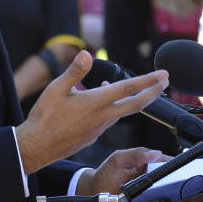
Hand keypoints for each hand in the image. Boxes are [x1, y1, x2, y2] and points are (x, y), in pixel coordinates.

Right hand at [15, 50, 167, 174]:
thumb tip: (86, 54)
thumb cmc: (44, 117)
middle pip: (136, 105)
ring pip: (123, 112)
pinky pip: (110, 120)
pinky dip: (117, 108)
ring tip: (140, 89)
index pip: (127, 89)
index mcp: (95, 102)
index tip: (162, 74)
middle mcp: (102, 116)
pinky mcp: (93, 136)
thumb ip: (74, 71)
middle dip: (153, 92)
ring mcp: (99, 128)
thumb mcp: (55, 88)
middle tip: (166, 82)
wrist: (37, 146)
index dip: (148, 80)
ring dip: (136, 100)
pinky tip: (108, 103)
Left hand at [76, 147, 171, 201]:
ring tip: (160, 192)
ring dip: (166, 193)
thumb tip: (156, 153)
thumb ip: (136, 154)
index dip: (173, 165)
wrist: (94, 192)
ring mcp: (148, 191)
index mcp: (147, 163)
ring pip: (165, 193)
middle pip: (169, 179)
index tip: (177, 169)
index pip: (166, 162)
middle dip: (173, 181)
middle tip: (169, 183)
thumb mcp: (118, 159)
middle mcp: (150, 177)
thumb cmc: (106, 173)